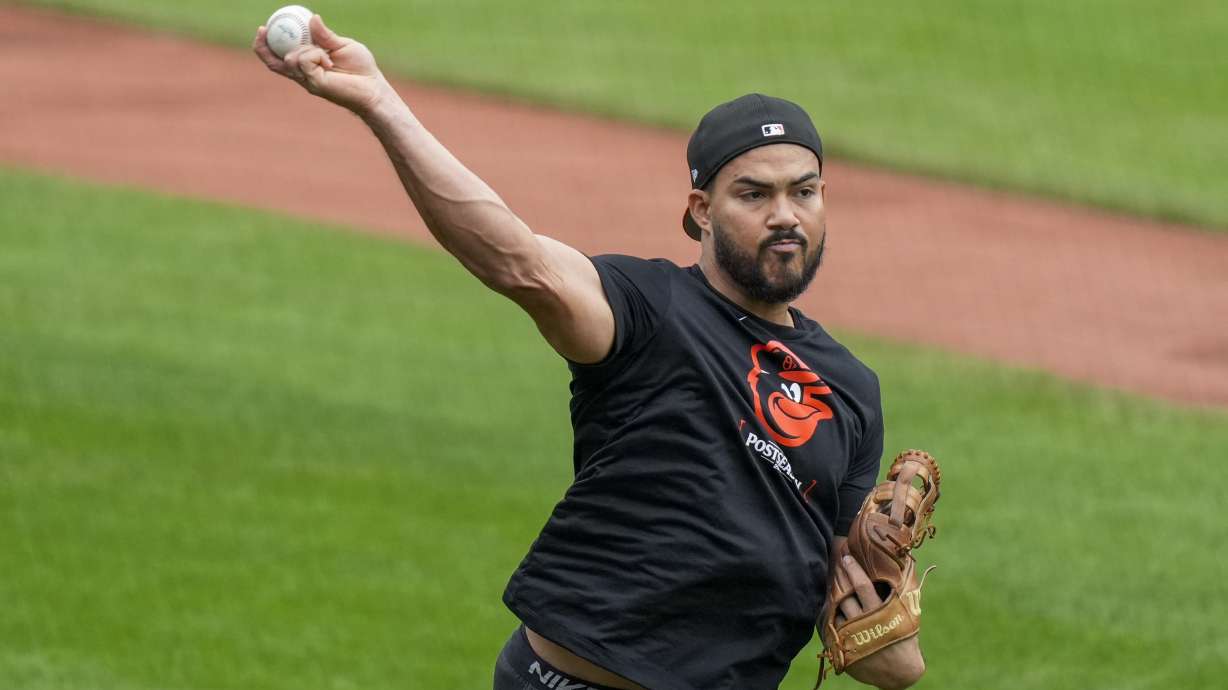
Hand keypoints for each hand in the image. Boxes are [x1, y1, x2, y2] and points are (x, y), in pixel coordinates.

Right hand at [252, 14, 389, 114]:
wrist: (374, 88)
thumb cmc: (361, 69)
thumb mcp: (342, 45)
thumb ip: (325, 35)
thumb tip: (312, 17)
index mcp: (307, 64)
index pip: (279, 56)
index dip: (266, 44)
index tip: (263, 28)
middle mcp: (304, 74)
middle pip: (274, 62)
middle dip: (263, 47)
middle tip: (263, 30)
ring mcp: (308, 80)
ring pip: (291, 59)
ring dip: (305, 50)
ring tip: (325, 54)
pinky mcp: (315, 84)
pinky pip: (305, 62)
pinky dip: (315, 55)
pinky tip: (329, 61)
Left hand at [831, 554, 925, 689]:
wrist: (898, 671)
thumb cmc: (903, 637)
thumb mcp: (905, 615)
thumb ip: (900, 594)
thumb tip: (903, 567)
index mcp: (881, 613)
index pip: (863, 586)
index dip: (853, 570)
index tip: (846, 557)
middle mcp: (864, 623)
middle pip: (845, 594)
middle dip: (839, 577)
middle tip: (835, 563)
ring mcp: (852, 635)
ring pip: (836, 609)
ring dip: (833, 595)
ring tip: (833, 582)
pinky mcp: (843, 645)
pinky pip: (832, 625)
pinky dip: (831, 614)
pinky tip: (831, 605)